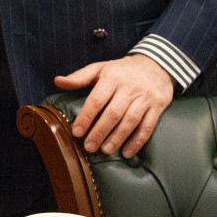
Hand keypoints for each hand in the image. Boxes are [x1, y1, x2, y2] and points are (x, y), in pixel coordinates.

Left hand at [55, 54, 174, 157]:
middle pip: (114, 113)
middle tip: (89, 147)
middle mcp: (129, 88)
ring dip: (118, 138)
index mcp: (112, 78)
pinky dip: (138, 141)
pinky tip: (127, 152)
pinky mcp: (158, 106)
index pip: (97, 100)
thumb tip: (58, 81)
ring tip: (106, 151)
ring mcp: (145, 98)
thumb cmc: (122, 70)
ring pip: (131, 121)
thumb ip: (79, 77)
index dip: (86, 117)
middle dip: (100, 132)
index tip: (77, 132)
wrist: (156, 64)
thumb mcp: (100, 68)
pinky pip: (148, 126)